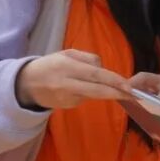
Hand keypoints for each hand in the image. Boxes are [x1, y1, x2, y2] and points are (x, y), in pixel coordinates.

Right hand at [15, 50, 130, 109]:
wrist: (26, 85)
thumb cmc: (49, 65)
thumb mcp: (67, 54)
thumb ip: (87, 59)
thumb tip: (103, 68)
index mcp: (67, 67)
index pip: (95, 75)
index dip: (113, 80)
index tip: (128, 86)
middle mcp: (67, 84)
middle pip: (97, 91)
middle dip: (116, 93)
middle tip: (133, 95)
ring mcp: (67, 98)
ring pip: (93, 94)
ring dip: (103, 91)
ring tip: (96, 83)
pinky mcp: (67, 107)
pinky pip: (85, 98)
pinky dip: (88, 93)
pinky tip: (78, 88)